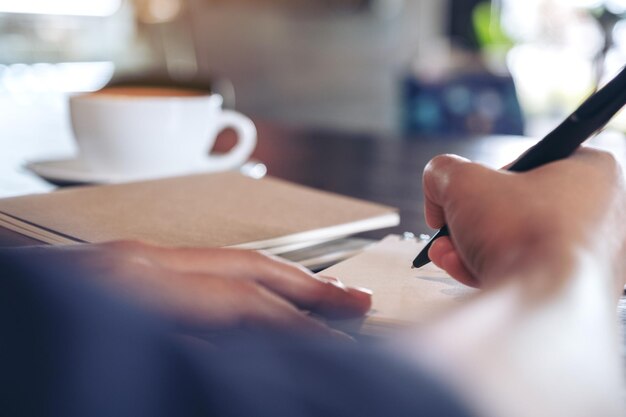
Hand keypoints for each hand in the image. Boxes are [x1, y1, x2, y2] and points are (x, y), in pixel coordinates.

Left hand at [20, 242, 370, 336]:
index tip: (336, 346)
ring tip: (320, 295)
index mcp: (137, 285)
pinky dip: (241, 284)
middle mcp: (139, 262)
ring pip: (225, 264)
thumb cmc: (35, 349)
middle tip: (354, 301)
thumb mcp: (122, 360)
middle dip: (306, 287)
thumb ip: (192, 355)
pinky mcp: (121, 267)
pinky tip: (260, 299)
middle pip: (246, 267)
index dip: (297, 326)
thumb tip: (249, 360)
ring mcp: (129, 260)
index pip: (243, 302)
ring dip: (277, 281)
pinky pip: (198, 271)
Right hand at [422, 147, 625, 290]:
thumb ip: (443, 172)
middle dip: (472, 223)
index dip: (489, 179)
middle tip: (449, 229)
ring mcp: (598, 259)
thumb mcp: (462, 182)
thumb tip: (438, 187)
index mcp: (595, 173)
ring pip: (520, 246)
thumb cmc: (522, 234)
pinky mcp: (582, 294)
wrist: (543, 304)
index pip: (531, 163)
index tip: (466, 195)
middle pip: (519, 210)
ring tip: (451, 255)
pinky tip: (468, 273)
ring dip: (473, 249)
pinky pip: (531, 277)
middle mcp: (607, 214)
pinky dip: (495, 274)